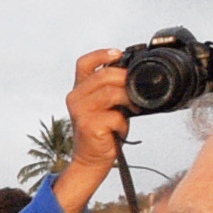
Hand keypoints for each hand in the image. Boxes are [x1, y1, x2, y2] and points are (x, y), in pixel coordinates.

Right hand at [67, 47, 129, 172]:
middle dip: (125, 79)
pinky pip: (115, 116)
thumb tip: (134, 75)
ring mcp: (81, 111)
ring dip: (128, 99)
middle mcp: (76, 97)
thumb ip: (112, 88)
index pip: (84, 63)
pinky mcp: (89, 125)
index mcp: (79, 89)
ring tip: (133, 108)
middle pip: (103, 75)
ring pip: (110, 93)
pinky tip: (121, 128)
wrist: (91, 158)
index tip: (119, 54)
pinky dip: (123, 122)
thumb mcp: (105, 105)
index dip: (101, 54)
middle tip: (136, 89)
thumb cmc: (102, 130)